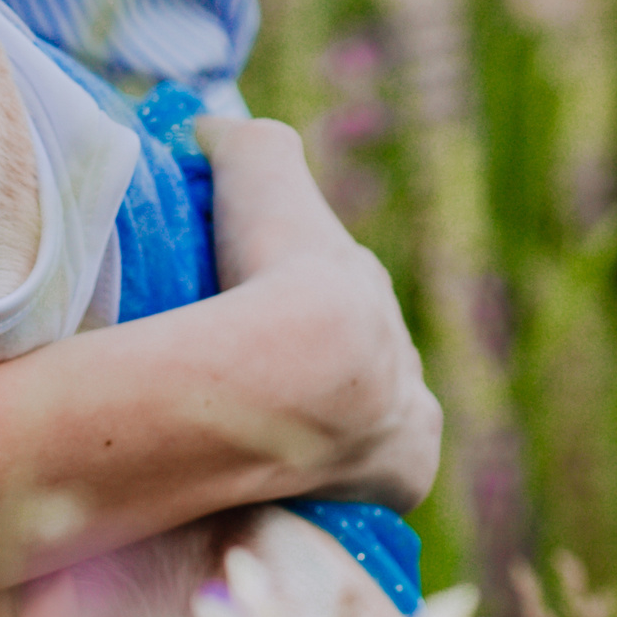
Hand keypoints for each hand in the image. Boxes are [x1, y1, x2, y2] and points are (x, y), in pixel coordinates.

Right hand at [192, 117, 441, 510]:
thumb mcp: (255, 169)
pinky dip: (333, 484)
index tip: (238, 307)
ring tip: (255, 440)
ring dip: (324, 430)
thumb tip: (210, 130)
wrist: (296, 371)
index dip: (282, 295)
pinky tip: (286, 487)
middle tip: (239, 378)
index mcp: (364, 289)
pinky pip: (373, 485)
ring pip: (367, 426)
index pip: (328, 291)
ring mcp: (406, 421)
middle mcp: (401, 354)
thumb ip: (236, 141)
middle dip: (309, 367)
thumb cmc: (269, 266)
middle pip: (354, 360)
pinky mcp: (403, 479)